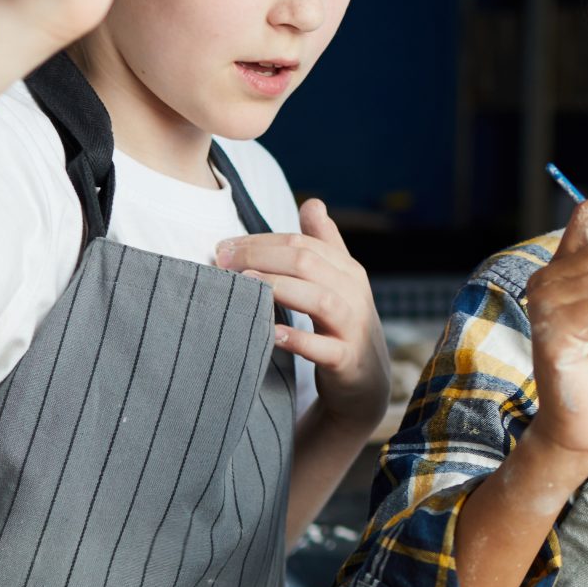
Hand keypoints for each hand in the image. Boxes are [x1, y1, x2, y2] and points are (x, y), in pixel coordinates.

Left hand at [217, 198, 387, 428]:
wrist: (366, 383)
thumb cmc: (342, 326)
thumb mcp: (338, 282)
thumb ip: (325, 244)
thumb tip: (313, 202)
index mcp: (348, 270)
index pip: (301, 243)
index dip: (260, 241)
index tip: (222, 247)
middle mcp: (354, 293)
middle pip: (308, 262)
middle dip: (260, 257)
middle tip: (221, 264)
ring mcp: (354, 327)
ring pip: (320, 299)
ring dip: (279, 288)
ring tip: (244, 286)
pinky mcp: (348, 360)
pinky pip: (325, 348)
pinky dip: (298, 339)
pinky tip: (271, 334)